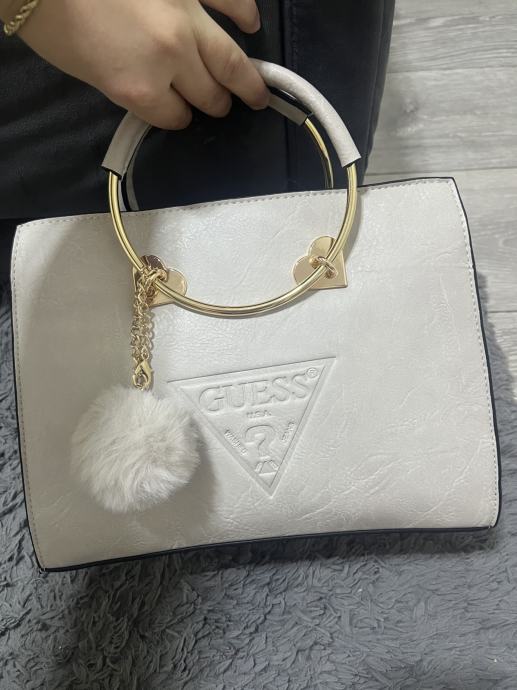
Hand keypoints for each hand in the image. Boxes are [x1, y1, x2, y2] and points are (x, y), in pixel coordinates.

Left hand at [10, 0, 268, 127]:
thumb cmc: (55, 24)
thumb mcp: (88, 73)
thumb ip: (129, 87)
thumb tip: (154, 90)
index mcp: (140, 89)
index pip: (174, 116)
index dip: (175, 116)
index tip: (175, 112)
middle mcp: (171, 59)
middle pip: (208, 94)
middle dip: (215, 104)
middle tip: (222, 107)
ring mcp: (186, 16)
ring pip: (227, 58)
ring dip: (245, 80)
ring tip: (257, 92)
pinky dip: (244, 13)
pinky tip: (251, 25)